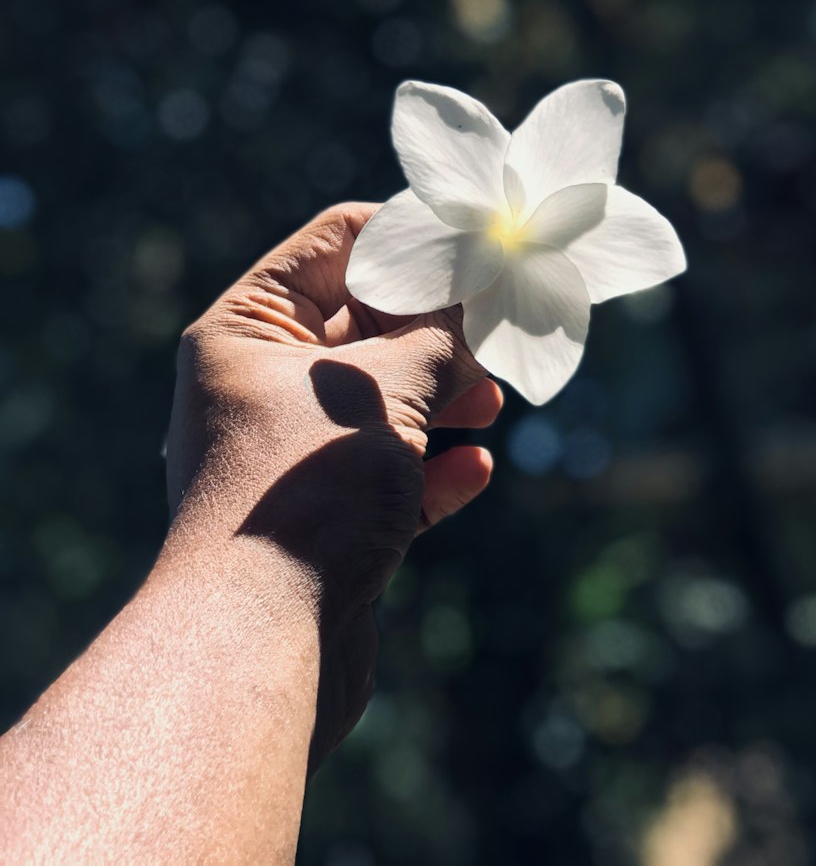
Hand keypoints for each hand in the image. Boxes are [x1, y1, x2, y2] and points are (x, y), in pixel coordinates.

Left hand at [164, 203, 501, 755]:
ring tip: (495, 401)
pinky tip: (476, 468)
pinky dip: (431, 465)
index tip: (481, 247)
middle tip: (500, 332)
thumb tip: (481, 302)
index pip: (335, 243)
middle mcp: (259, 385)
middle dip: (438, 329)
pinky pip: (384, 472)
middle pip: (365, 324)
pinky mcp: (319, 518)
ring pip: (381, 402)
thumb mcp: (387, 391)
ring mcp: (288, 454)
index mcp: (248, 330)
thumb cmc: (311, 490)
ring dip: (443, 398)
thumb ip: (442, 336)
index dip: (411, 239)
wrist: (258, 644)